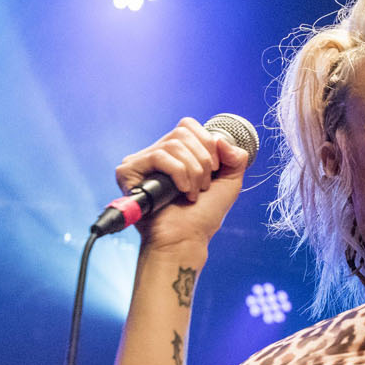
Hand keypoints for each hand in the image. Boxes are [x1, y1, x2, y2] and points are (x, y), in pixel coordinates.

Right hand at [114, 118, 250, 252]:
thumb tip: (221, 138)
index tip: (215, 170)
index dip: (207, 143)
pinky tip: (182, 191)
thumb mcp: (230, 182)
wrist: (186, 238)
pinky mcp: (128, 170)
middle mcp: (157, 154)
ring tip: (193, 192)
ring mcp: (141, 161)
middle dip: (203, 160)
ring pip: (174, 144)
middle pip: (183, 132)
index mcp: (177, 154)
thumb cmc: (204, 215)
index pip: (188, 126)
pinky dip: (179, 173)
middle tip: (204, 185)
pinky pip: (159, 155)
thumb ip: (235, 158)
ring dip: (193, 171)